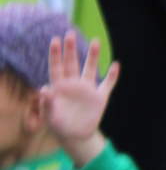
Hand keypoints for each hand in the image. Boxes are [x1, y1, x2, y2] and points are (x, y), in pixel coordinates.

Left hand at [39, 32, 117, 167]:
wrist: (76, 136)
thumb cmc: (59, 125)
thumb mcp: (50, 116)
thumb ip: (48, 102)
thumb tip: (44, 89)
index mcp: (60, 87)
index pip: (57, 67)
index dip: (55, 54)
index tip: (55, 40)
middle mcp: (74, 84)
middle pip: (72, 63)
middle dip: (71, 49)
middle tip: (70, 34)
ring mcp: (88, 89)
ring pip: (91, 69)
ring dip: (93, 56)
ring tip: (95, 41)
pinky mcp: (100, 97)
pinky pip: (108, 83)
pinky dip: (113, 75)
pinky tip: (116, 65)